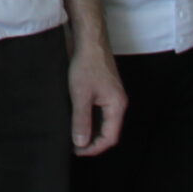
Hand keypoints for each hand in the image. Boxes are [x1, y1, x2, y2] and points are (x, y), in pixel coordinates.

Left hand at [69, 42, 126, 156]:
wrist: (89, 40)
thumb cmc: (86, 64)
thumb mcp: (80, 94)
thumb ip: (81, 119)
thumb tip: (81, 142)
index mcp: (117, 106)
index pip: (110, 137)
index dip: (94, 148)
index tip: (77, 151)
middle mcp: (118, 103)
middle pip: (109, 131)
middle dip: (93, 142)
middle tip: (74, 147)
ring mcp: (112, 96)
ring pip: (104, 122)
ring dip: (91, 131)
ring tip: (74, 136)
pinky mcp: (105, 90)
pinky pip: (100, 112)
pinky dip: (90, 120)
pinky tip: (77, 120)